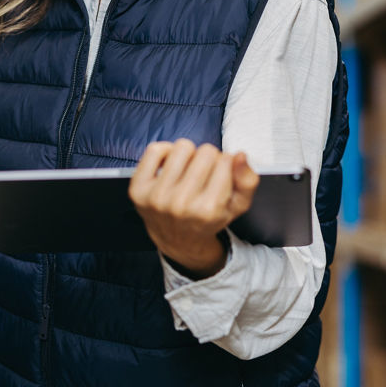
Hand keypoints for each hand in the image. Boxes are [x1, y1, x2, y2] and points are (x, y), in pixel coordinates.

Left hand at [129, 140, 258, 278]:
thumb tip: (239, 155)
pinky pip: (155, 150)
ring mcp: (156, 197)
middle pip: (206, 152)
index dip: (227, 163)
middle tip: (205, 174)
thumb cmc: (209, 218)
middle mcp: (181, 204)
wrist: (177, 239)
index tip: (222, 174)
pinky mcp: (138, 189)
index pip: (226, 160)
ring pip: (183, 147)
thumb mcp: (237, 206)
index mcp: (208, 210)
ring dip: (189, 154)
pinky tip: (171, 166)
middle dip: (210, 158)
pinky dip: (165, 152)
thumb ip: (247, 181)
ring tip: (188, 169)